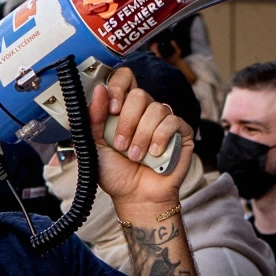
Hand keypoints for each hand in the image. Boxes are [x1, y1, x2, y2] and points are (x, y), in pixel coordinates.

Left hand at [88, 67, 194, 207]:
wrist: (134, 196)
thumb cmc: (115, 172)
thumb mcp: (94, 144)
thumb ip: (94, 118)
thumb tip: (99, 89)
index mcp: (122, 109)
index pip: (125, 79)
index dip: (119, 87)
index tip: (112, 109)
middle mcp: (143, 112)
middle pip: (139, 95)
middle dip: (127, 122)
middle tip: (120, 145)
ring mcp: (163, 121)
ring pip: (156, 109)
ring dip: (142, 136)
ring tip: (135, 156)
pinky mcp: (180, 132)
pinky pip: (172, 121)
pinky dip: (160, 138)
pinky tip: (154, 154)